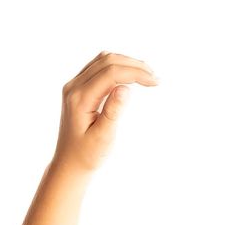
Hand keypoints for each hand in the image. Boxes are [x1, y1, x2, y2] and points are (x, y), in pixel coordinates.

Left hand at [54, 48, 155, 173]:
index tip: (155, 82)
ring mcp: (74, 86)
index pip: (111, 73)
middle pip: (107, 61)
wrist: (69, 164)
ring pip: (103, 60)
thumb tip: (125, 88)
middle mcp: (74, 87)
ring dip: (126, 63)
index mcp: (79, 99)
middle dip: (133, 65)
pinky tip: (130, 75)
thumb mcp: (103, 137)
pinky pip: (98, 67)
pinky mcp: (78, 88)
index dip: (135, 73)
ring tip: (146, 75)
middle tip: (154, 78)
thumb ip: (113, 111)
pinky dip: (117, 67)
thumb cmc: (87, 155)